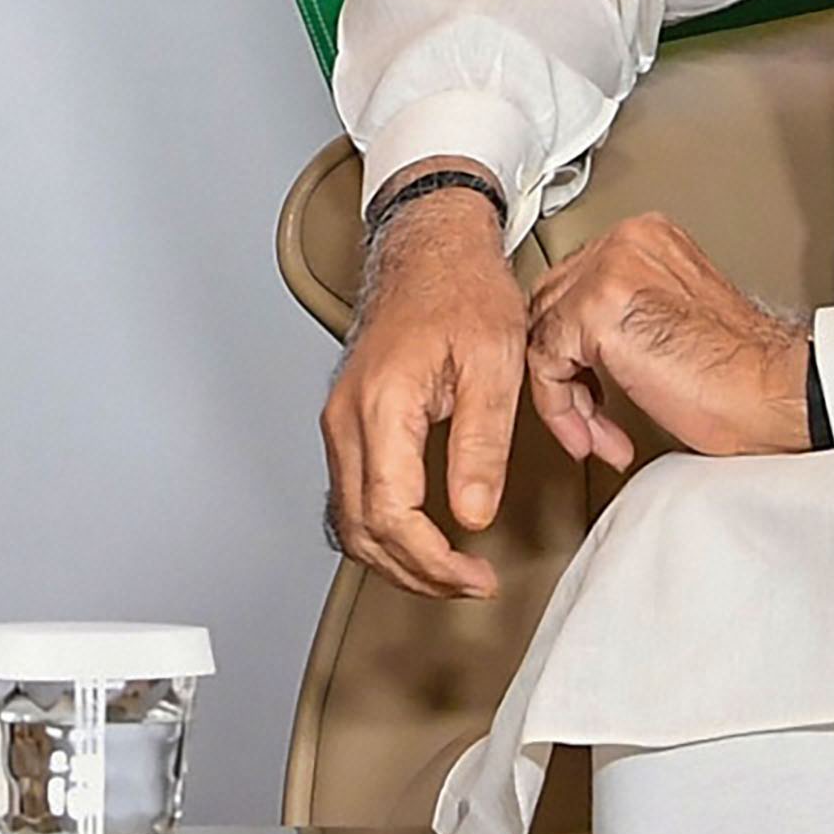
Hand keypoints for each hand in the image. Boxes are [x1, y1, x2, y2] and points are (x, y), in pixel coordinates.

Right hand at [319, 168, 528, 601]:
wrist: (430, 250)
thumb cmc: (462, 293)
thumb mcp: (493, 365)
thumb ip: (481, 446)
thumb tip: (472, 516)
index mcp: (382, 405)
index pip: (391, 514)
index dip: (434, 561)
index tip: (477, 575)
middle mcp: (347, 418)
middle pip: (361, 529)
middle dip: (416, 572)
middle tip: (470, 583)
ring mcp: (339, 421)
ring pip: (347, 520)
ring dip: (396, 559)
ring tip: (448, 572)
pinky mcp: (346, 422)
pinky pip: (349, 497)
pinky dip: (380, 532)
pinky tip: (417, 540)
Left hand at [523, 214, 811, 465]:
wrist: (776, 394)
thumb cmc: (740, 375)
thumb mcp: (670, 320)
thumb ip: (622, 312)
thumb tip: (572, 341)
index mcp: (646, 238)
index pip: (572, 287)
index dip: (576, 350)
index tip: (596, 392)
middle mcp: (625, 242)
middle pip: (551, 307)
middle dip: (569, 375)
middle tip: (596, 421)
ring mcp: (609, 270)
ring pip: (544, 336)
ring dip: (567, 400)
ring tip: (599, 433)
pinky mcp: (597, 309)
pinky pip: (545, 364)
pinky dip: (562, 409)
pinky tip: (596, 434)